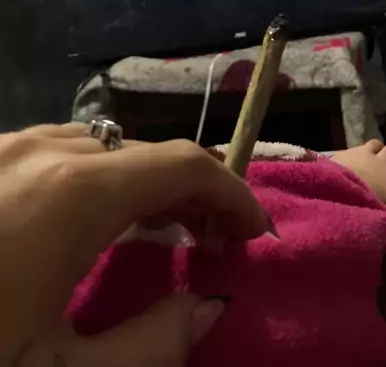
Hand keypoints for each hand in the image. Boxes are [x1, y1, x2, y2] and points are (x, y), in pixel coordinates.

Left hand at [0, 125, 268, 365]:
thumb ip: (149, 345)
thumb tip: (208, 307)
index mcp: (72, 192)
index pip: (182, 165)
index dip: (232, 193)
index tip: (257, 234)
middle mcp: (42, 148)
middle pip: (144, 152)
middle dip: (193, 192)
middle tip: (215, 244)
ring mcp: (6, 145)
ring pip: (101, 145)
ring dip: (143, 181)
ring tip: (162, 230)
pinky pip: (58, 150)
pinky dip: (97, 174)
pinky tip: (95, 218)